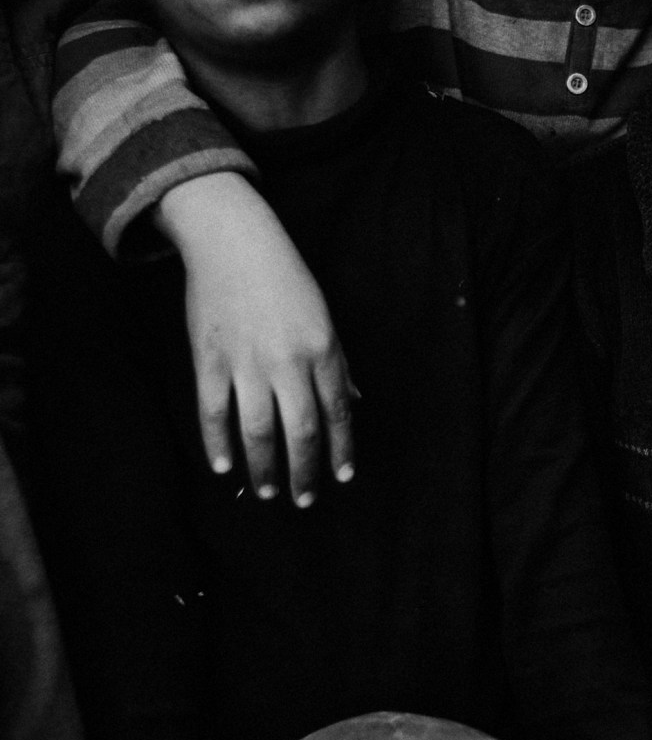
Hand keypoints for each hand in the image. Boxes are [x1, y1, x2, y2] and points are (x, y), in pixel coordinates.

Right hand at [158, 175, 355, 505]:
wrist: (233, 240)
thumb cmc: (285, 277)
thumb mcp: (323, 316)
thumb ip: (337, 363)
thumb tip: (353, 401)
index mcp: (322, 349)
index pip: (338, 412)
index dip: (342, 449)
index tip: (343, 477)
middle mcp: (288, 361)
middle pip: (301, 431)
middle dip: (305, 472)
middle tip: (304, 498)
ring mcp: (246, 363)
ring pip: (258, 431)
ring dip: (264, 467)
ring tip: (266, 491)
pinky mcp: (209, 360)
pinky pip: (214, 412)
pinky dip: (218, 444)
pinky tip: (224, 467)